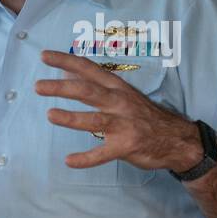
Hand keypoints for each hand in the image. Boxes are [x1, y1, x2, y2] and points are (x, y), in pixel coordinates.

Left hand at [35, 51, 204, 172]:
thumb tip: (67, 72)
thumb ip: (96, 85)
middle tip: (39, 86)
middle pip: (88, 92)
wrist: (177, 140)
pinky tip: (69, 161)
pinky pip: (103, 153)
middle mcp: (120, 102)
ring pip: (95, 120)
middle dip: (62, 88)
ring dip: (71, 118)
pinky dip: (86, 158)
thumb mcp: (123, 95)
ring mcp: (124, 125)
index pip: (89, 69)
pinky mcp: (126, 146)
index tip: (44, 56)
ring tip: (51, 115)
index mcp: (118, 88)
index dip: (66, 61)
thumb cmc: (144, 116)